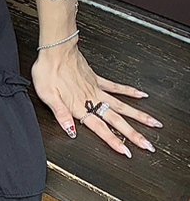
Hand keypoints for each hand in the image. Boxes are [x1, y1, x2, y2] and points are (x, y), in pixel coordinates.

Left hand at [31, 42, 161, 156]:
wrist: (55, 49)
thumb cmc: (48, 71)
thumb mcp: (47, 95)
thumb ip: (60, 114)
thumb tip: (70, 131)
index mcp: (79, 106)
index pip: (99, 128)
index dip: (113, 141)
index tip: (126, 151)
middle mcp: (91, 99)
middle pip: (116, 120)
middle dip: (133, 134)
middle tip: (148, 144)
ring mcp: (96, 89)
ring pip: (122, 105)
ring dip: (138, 115)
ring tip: (153, 123)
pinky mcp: (96, 78)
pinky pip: (116, 87)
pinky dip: (130, 91)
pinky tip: (141, 95)